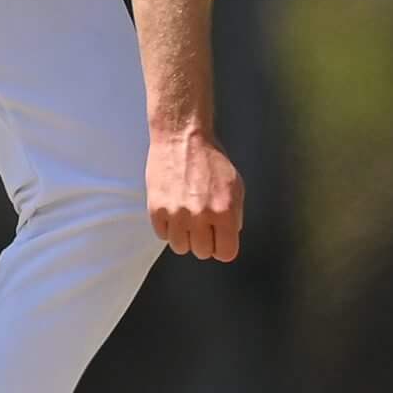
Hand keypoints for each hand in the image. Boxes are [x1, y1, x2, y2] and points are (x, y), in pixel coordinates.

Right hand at [146, 125, 242, 261]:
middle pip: (202, 252)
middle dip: (203, 240)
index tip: (218, 239)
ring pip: (180, 247)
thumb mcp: (236, 185)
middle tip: (201, 223)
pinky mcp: (156, 209)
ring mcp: (176, 214)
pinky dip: (168, 227)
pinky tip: (173, 211)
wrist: (181, 137)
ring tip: (185, 218)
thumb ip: (235, 214)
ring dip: (184, 236)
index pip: (225, 254)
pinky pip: (162, 235)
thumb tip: (229, 236)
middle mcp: (200, 216)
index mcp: (225, 212)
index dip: (222, 247)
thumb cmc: (210, 159)